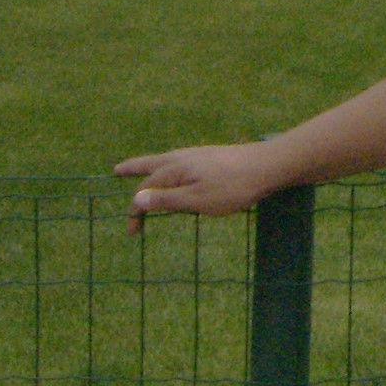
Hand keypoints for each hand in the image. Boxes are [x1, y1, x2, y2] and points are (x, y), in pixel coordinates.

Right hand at [114, 145, 284, 232]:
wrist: (268, 165)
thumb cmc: (232, 187)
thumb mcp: (197, 200)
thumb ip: (167, 200)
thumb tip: (136, 198)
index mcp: (177, 168)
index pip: (146, 189)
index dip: (136, 209)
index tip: (132, 232)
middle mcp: (184, 157)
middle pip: (153, 163)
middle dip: (135, 168)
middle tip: (116, 170)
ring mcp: (199, 154)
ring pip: (167, 159)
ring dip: (151, 165)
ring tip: (141, 167)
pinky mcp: (212, 157)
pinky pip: (181, 161)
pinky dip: (169, 165)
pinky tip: (176, 170)